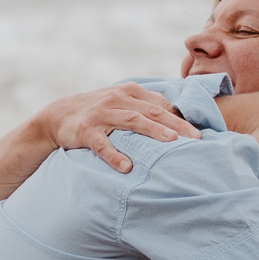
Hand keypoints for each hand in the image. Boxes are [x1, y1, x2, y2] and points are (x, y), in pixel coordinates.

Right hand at [38, 84, 200, 172]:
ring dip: (153, 131)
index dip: (181, 116)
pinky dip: (115, 155)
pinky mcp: (86, 131)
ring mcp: (101, 114)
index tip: (200, 131)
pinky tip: (127, 167)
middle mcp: (117, 99)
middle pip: (153, 111)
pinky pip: (102, 144)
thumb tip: (178, 118)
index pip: (161, 103)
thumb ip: (146, 107)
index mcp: (130, 92)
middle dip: (176, 124)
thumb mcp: (121, 102)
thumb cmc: (98, 111)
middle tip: (197, 138)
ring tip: (172, 143)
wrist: (58, 116)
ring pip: (132, 121)